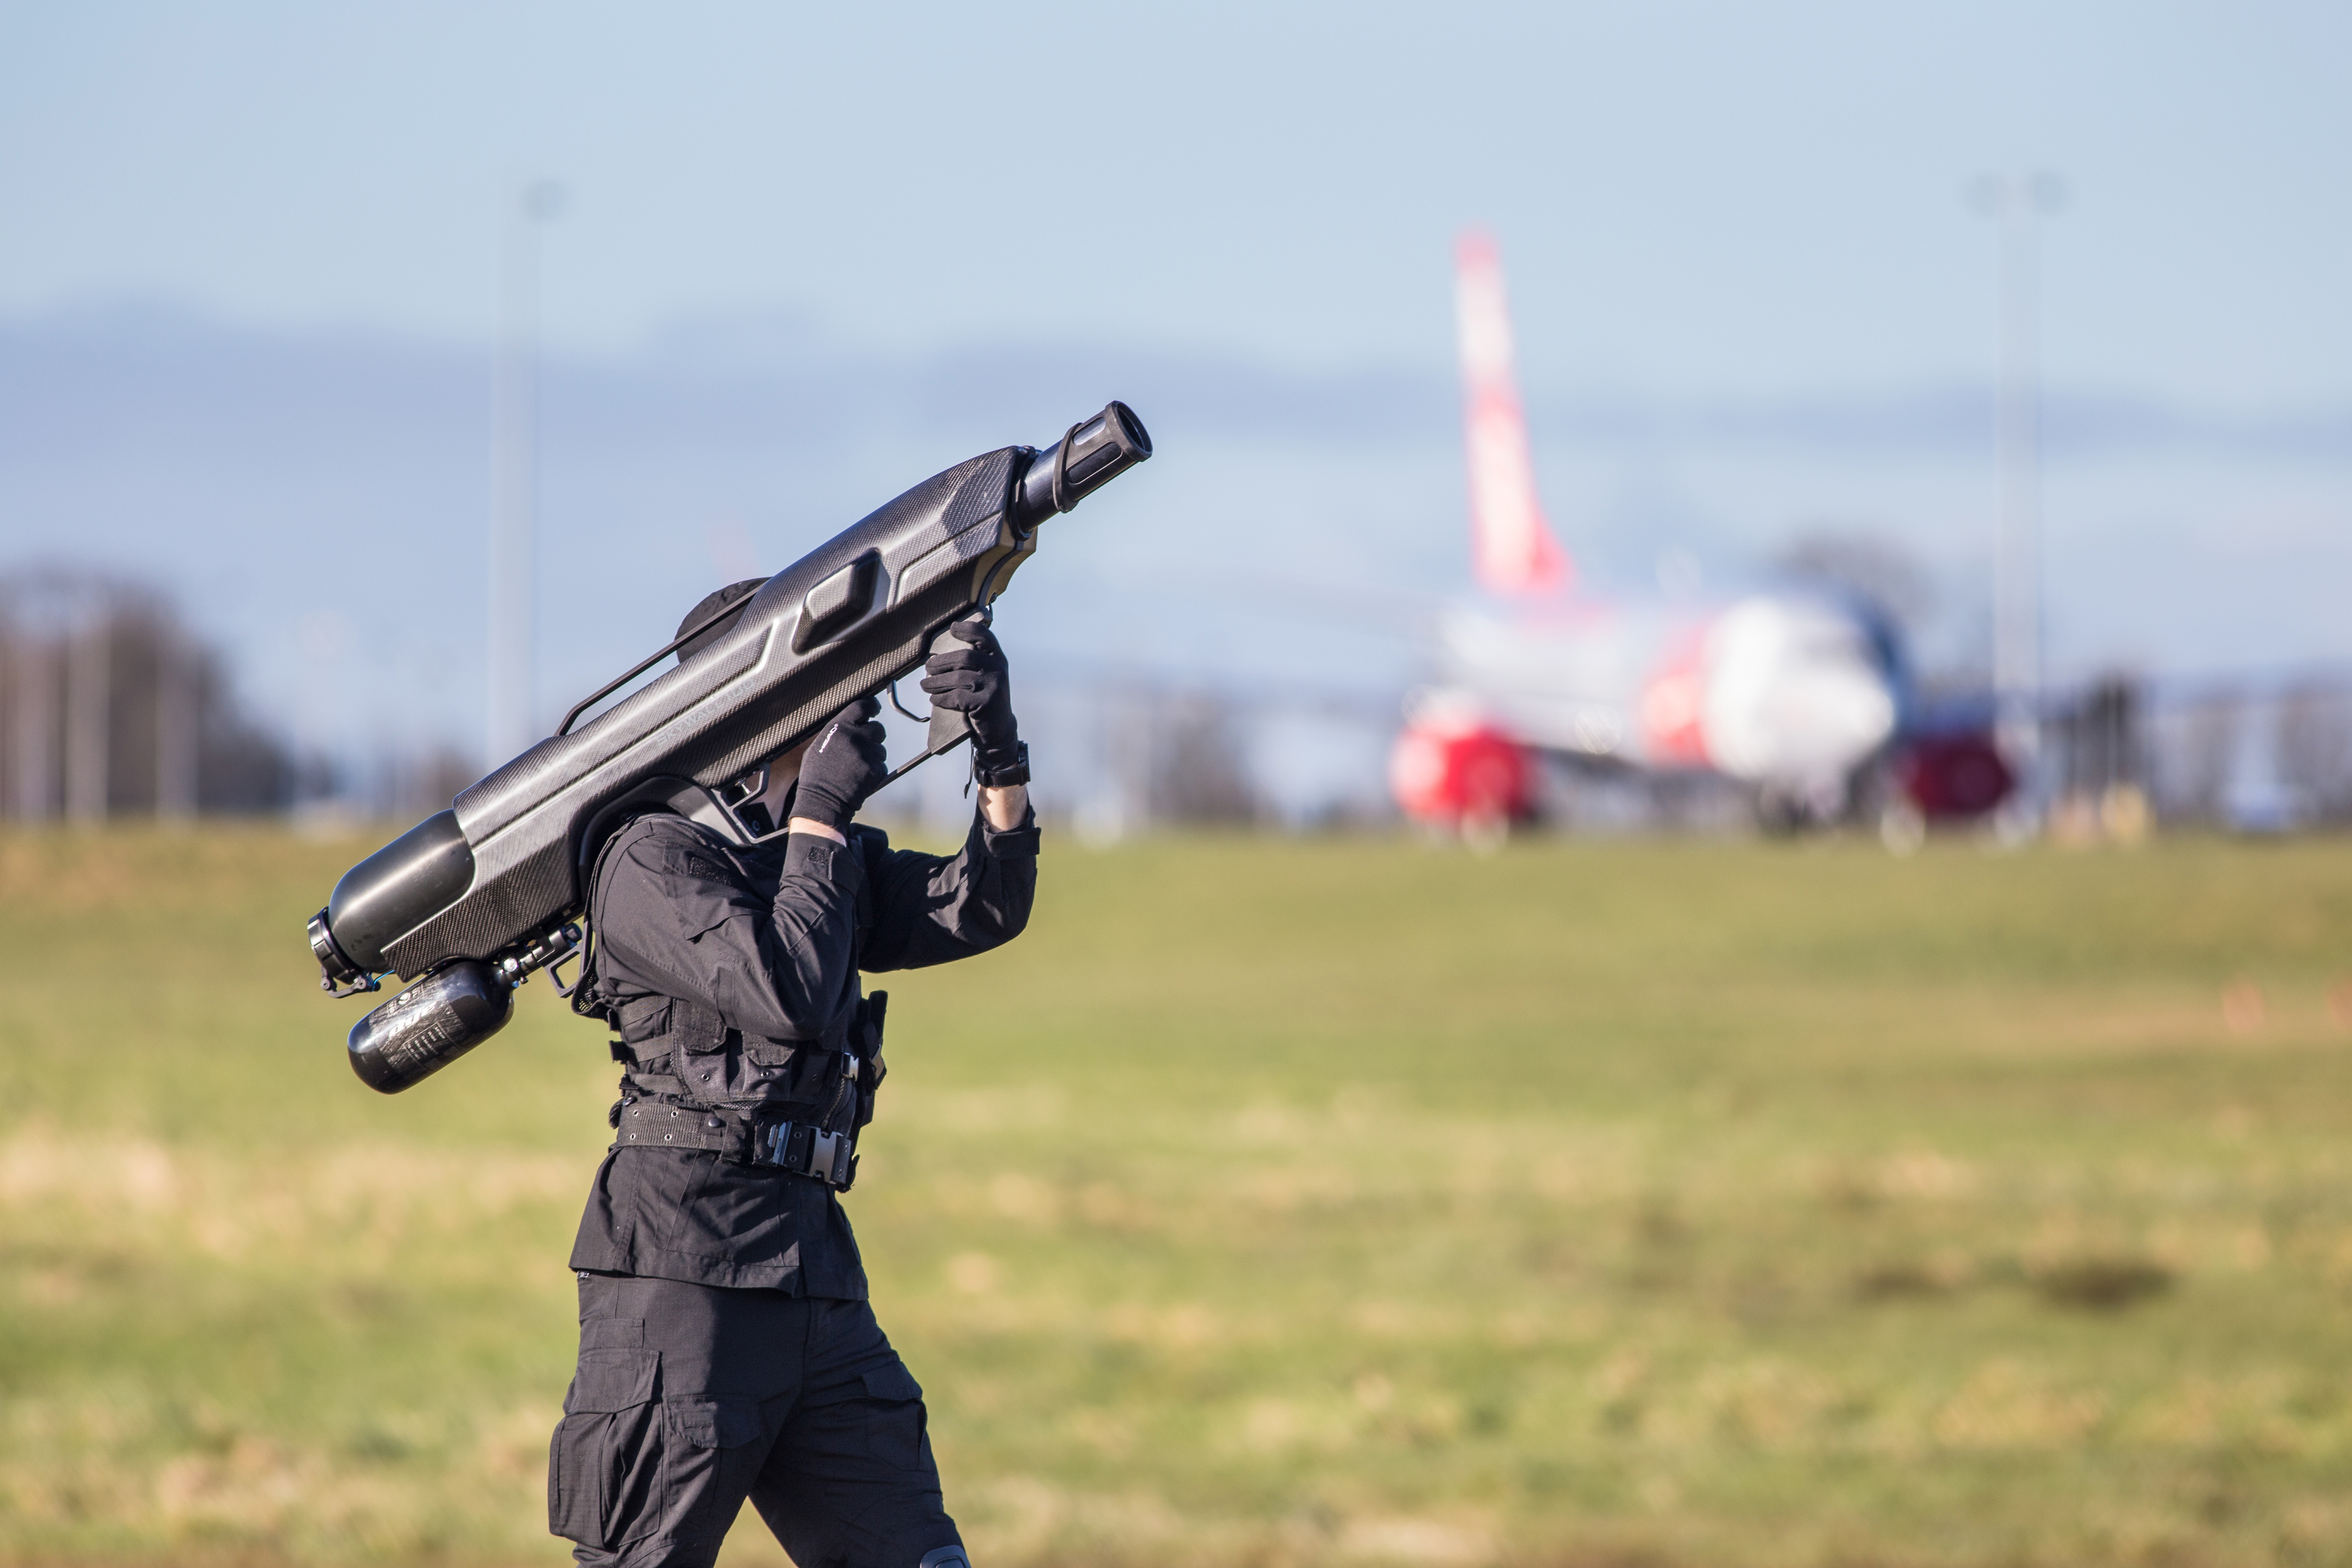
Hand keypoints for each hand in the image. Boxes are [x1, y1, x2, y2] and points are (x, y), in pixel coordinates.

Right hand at [790, 697, 886, 831]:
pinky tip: (860, 778)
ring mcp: (867, 753)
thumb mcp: (819, 745)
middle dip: (874, 737)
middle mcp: (854, 737)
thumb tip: (852, 721)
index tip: (874, 709)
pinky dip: (875, 772)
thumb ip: (837, 731)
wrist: (822, 801)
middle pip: (877, 728)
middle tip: (864, 748)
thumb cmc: (817, 775)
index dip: (872, 706)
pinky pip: (882, 766)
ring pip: (881, 749)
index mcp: (839, 727)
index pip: (863, 706)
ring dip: (873, 756)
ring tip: (856, 768)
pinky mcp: (875, 769)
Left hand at [919, 616, 1018, 768]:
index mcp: (998, 659)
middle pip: (964, 657)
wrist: (999, 729)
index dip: (968, 629)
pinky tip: (934, 699)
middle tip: (928, 668)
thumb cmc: (985, 698)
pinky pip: (956, 697)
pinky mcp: (985, 703)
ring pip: (957, 678)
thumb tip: (940, 656)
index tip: (953, 628)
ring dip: (936, 682)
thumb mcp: (987, 677)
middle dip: (941, 662)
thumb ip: (974, 663)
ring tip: (925, 685)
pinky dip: (941, 698)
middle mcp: (998, 670)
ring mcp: (993, 686)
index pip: (985, 637)